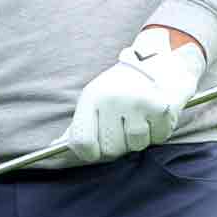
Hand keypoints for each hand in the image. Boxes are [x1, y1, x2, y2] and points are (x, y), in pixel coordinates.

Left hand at [62, 28, 204, 163]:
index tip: (96, 151)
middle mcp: (112, 99)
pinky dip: (158, 132)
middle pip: (111, 149)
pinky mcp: (160, 107)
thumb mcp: (96, 100)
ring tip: (141, 116)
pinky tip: (155, 115)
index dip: (89, 153)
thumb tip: (56, 150)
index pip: (82, 141)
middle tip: (124, 124)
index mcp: (91, 97)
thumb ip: (80, 126)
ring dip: (140, 137)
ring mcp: (137, 102)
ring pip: (135, 145)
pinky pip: (158, 138)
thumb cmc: (121, 89)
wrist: (158, 63)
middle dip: (119, 144)